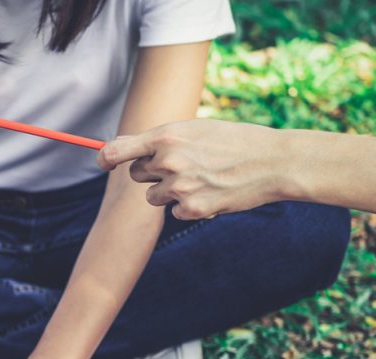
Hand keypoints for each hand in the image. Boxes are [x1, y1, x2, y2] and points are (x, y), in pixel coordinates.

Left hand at [96, 119, 288, 220]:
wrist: (272, 162)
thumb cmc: (233, 141)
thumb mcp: (195, 129)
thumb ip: (160, 139)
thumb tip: (118, 148)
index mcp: (167, 135)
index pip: (118, 150)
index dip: (105, 158)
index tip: (103, 163)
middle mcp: (169, 160)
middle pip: (136, 174)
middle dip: (151, 172)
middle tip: (182, 165)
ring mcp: (180, 186)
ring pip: (153, 197)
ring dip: (169, 192)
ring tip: (201, 178)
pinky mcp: (192, 209)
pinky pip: (174, 212)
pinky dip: (189, 206)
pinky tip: (212, 192)